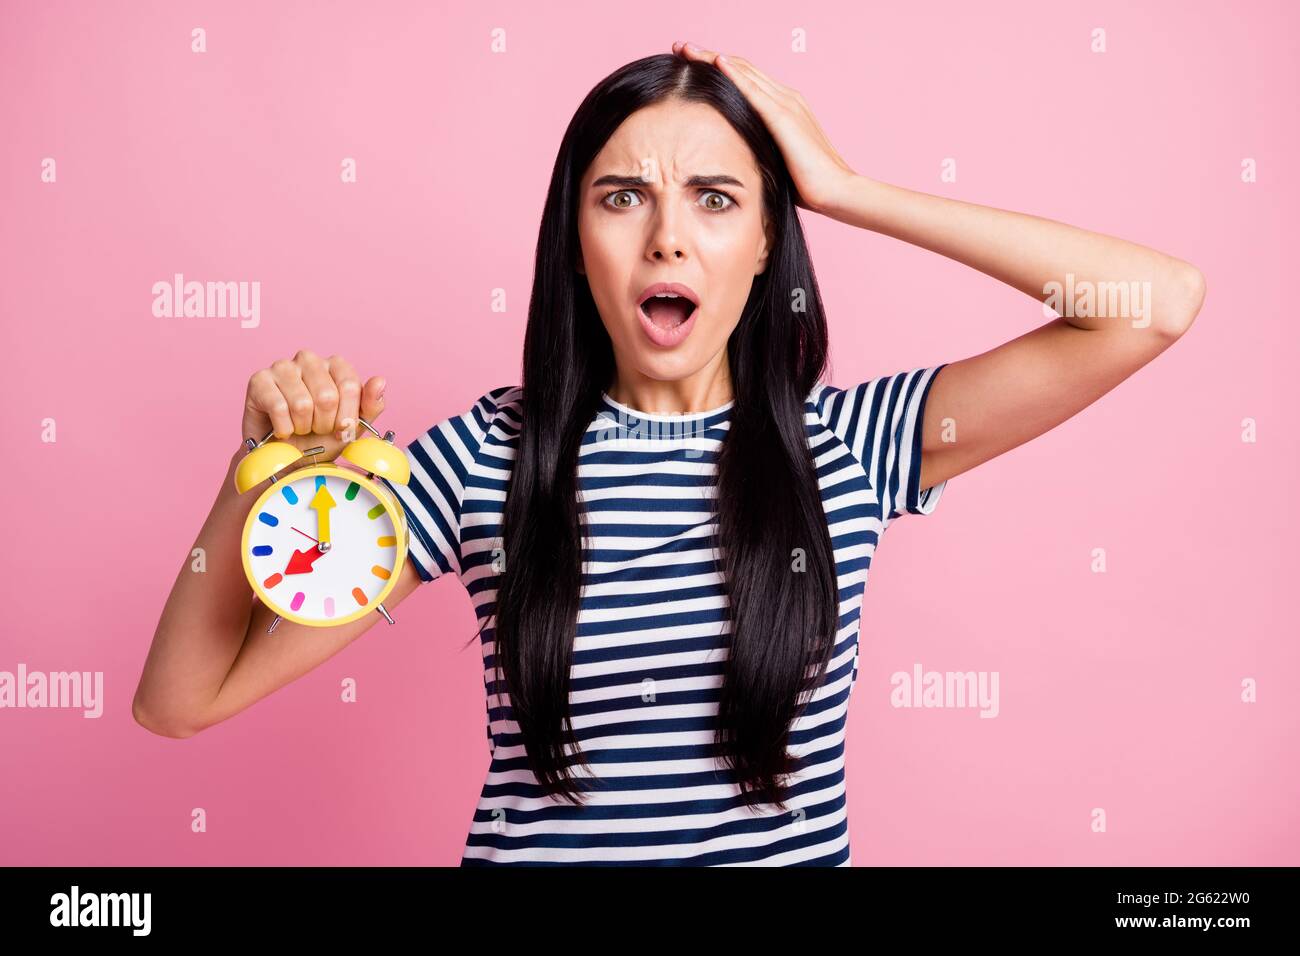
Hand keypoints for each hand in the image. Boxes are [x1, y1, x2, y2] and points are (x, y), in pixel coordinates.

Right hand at [242, 349, 385, 460]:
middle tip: (316, 429)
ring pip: (302, 403)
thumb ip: (371, 405)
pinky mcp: (259, 380)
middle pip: (327, 396)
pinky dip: (283, 428)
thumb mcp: (353, 427)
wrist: (286, 457)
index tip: (341, 429)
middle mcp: (309, 359)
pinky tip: (282, 428)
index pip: (351, 386)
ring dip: (303, 427)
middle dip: (324, 424)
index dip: (347, 417)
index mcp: (336, 365)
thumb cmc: (320, 438)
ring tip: (299, 427)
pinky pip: (279, 408)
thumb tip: (380, 381)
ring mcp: (282, 367)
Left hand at [673, 41, 856, 213]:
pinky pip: (754, 90)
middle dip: (708, 56)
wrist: (836, 191)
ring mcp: (786, 104)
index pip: (746, 79)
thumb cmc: (807, 184)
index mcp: (783, 107)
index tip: (690, 64)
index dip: (717, 68)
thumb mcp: (775, 160)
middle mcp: (786, 98)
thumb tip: (733, 155)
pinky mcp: (784, 117)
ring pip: (744, 72)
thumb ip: (758, 148)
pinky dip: (734, 75)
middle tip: (681, 47)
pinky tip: (716, 63)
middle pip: (741, 68)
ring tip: (687, 49)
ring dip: (713, 58)